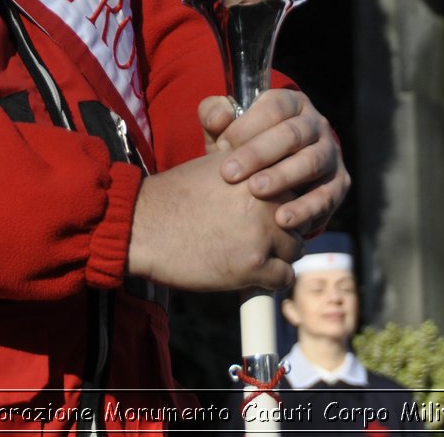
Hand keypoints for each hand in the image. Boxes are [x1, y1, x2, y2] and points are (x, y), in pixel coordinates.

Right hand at [126, 150, 302, 291]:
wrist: (143, 226)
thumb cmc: (174, 195)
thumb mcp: (216, 164)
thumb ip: (249, 165)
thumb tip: (272, 170)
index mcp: (260, 170)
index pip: (296, 186)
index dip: (285, 200)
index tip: (274, 211)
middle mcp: (268, 199)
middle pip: (300, 217)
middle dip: (284, 227)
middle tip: (263, 236)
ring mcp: (262, 233)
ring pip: (295, 248)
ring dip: (279, 253)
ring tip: (256, 254)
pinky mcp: (254, 265)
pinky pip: (284, 276)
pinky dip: (272, 279)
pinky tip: (254, 274)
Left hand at [198, 88, 349, 237]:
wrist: (274, 181)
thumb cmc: (244, 149)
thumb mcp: (227, 130)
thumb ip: (215, 117)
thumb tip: (219, 117)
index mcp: (291, 103)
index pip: (274, 107)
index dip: (248, 125)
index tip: (222, 145)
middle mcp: (316, 124)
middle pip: (292, 134)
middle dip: (259, 153)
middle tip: (230, 174)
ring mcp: (330, 153)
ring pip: (311, 162)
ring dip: (283, 177)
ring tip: (255, 192)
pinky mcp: (339, 183)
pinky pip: (327, 195)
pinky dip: (305, 208)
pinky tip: (282, 219)